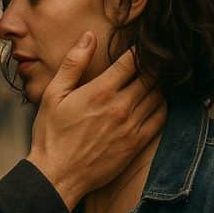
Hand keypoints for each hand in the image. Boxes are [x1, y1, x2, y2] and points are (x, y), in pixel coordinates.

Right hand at [27, 32, 165, 209]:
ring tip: (155, 78)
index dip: (139, 51)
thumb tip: (89, 36)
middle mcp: (120, 108)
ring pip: (158, 96)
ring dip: (158, 84)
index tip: (141, 45)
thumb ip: (73, 63)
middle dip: (152, 66)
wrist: (57, 176)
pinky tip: (155, 101)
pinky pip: (160, 119)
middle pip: (150, 78)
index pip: (132, 62)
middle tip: (153, 59)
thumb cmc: (51, 135)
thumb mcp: (53, 94)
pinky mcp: (136, 144)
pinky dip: (162, 106)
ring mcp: (131, 127)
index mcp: (100, 92)